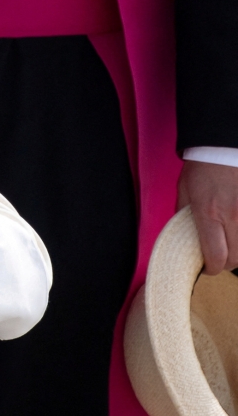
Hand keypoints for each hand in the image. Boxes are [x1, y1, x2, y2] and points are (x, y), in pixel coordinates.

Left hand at [177, 159, 237, 274]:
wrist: (223, 147)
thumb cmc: (201, 168)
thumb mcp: (184, 192)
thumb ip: (184, 216)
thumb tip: (184, 238)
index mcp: (209, 213)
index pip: (216, 255)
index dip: (211, 268)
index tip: (206, 267)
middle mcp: (232, 215)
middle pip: (236, 258)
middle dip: (225, 264)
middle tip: (217, 258)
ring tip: (228, 245)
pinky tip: (235, 233)